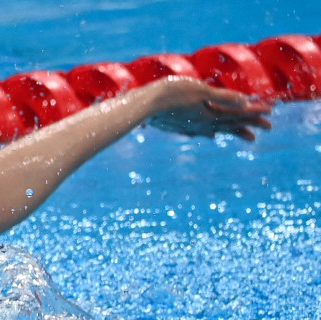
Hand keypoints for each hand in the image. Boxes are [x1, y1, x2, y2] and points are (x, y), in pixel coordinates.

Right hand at [148, 77, 272, 140]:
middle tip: (262, 131)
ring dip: (228, 131)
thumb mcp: (200, 91)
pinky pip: (198, 131)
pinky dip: (206, 132)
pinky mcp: (177, 125)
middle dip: (246, 125)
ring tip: (239, 135)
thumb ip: (223, 96)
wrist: (142, 106)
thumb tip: (246, 100)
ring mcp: (188, 126)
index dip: (254, 113)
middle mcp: (201, 124)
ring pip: (214, 129)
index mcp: (209, 115)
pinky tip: (207, 135)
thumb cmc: (172, 94)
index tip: (270, 114)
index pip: (237, 113)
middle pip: (228, 124)